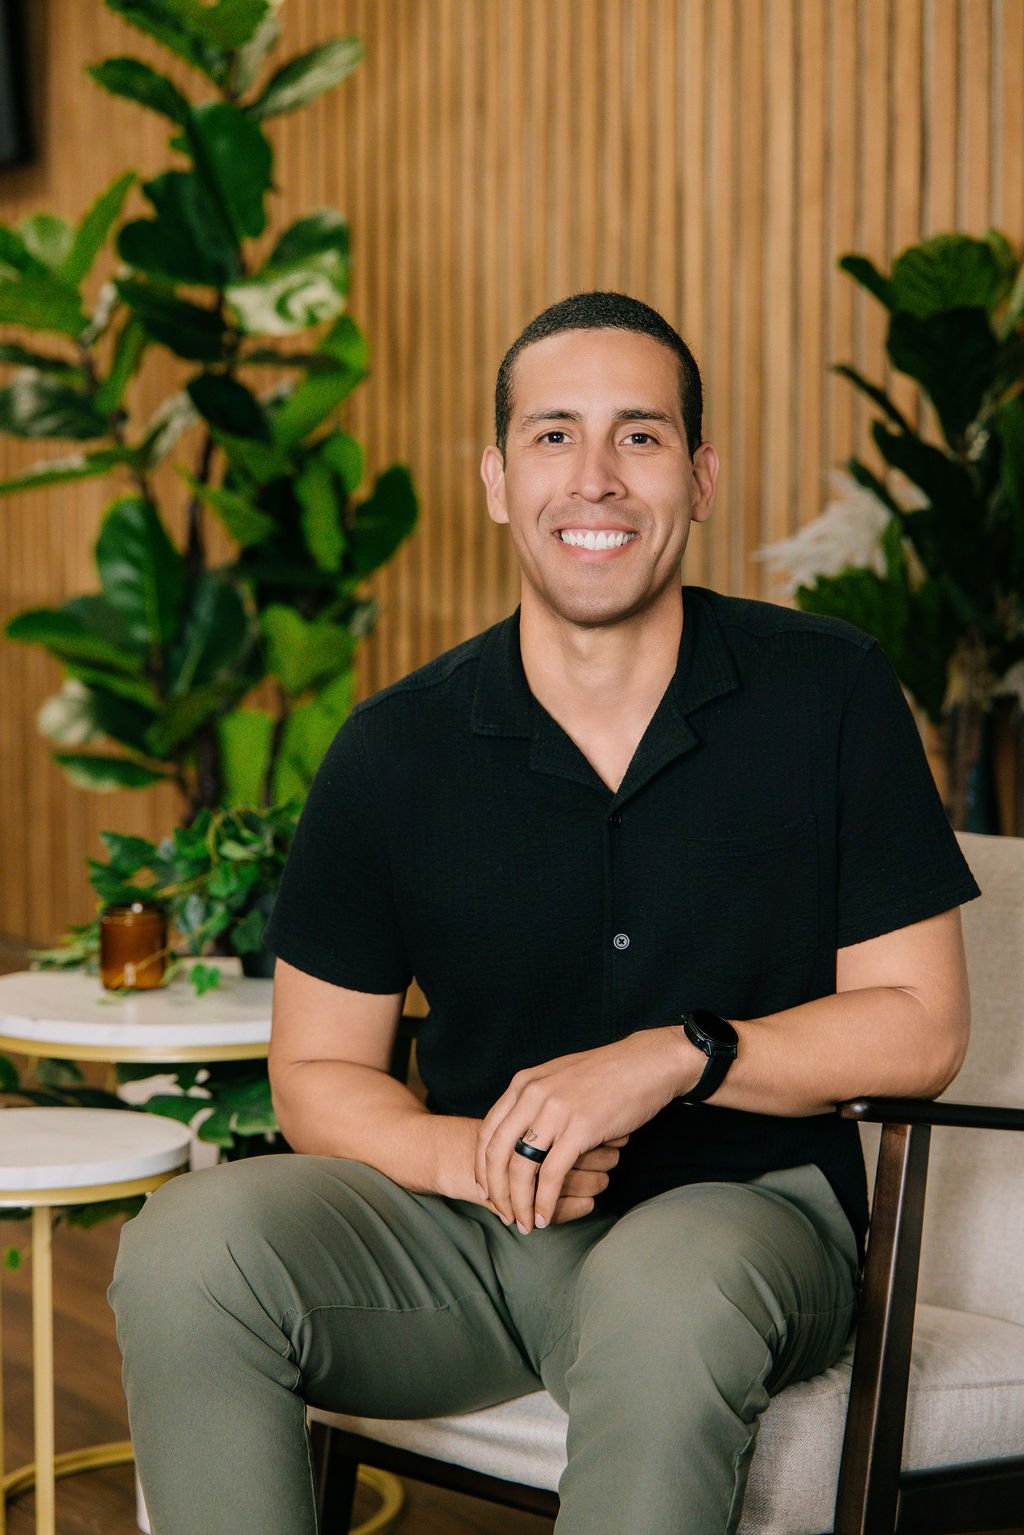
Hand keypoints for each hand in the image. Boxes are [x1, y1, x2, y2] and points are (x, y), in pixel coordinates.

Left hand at [475, 1028, 703, 1231]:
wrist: (647, 1063)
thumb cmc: (608, 1074)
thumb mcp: (559, 1079)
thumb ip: (536, 1101)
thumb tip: (522, 1132)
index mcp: (524, 1083)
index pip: (487, 1132)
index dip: (482, 1167)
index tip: (486, 1190)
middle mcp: (532, 1095)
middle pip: (497, 1153)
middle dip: (496, 1191)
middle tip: (503, 1215)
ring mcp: (554, 1111)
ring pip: (520, 1168)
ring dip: (519, 1203)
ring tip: (525, 1223)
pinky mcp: (580, 1129)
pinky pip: (551, 1175)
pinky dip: (544, 1201)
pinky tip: (545, 1216)